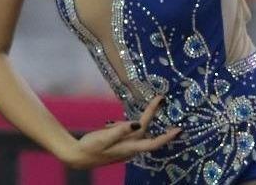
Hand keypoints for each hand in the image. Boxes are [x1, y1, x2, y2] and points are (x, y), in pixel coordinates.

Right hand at [60, 95, 180, 169]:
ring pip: (138, 130)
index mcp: (129, 148)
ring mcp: (125, 146)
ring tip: (148, 104)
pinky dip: (131, 124)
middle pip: (147, 131)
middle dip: (154, 115)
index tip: (179, 129)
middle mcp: (130, 148)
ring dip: (143, 118)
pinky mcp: (120, 143)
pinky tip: (121, 120)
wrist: (76, 157)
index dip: (167, 137)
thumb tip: (137, 123)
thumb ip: (120, 130)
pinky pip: (130, 131)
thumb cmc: (89, 147)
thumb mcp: (104, 137)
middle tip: (160, 99)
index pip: (154, 142)